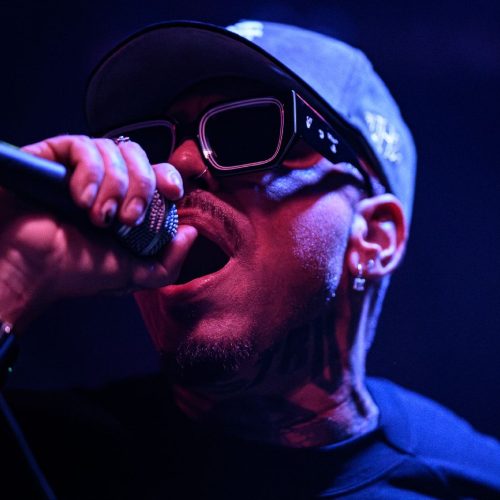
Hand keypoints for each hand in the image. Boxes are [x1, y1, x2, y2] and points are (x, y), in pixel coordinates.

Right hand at [0, 135, 196, 327]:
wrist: (31, 271)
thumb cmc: (77, 273)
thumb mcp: (134, 275)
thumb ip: (168, 262)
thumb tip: (191, 233)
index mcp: (126, 202)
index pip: (156, 173)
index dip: (169, 177)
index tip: (173, 194)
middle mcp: (106, 181)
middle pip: (139, 156)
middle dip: (141, 187)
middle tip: (128, 219)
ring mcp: (79, 168)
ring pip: (112, 149)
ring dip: (114, 185)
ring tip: (98, 216)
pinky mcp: (53, 158)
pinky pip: (81, 146)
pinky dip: (89, 172)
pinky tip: (80, 198)